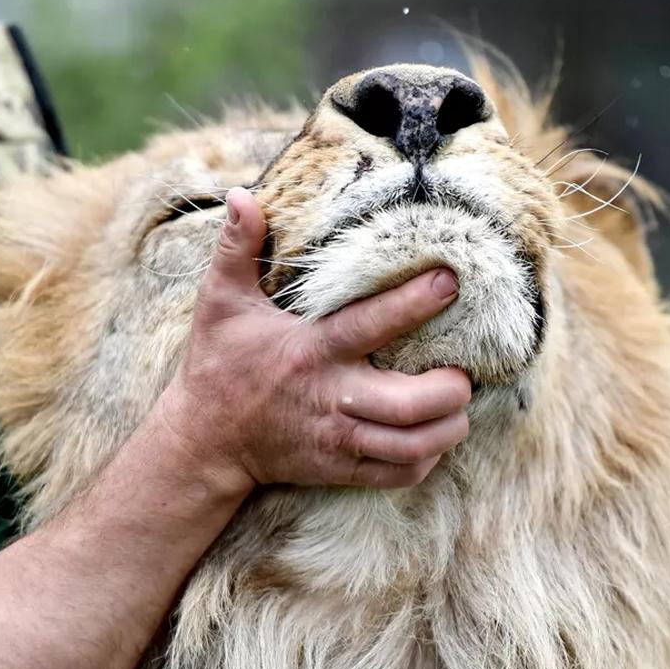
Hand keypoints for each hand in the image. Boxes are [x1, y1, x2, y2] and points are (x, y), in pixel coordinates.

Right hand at [151, 187, 470, 493]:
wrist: (204, 441)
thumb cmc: (219, 363)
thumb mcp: (220, 301)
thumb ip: (237, 248)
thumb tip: (242, 195)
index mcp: (310, 351)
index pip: (371, 325)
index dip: (414, 303)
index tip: (450, 282)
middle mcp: (331, 398)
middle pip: (409, 405)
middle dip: (450, 389)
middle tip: (465, 369)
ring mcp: (338, 439)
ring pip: (412, 446)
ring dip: (448, 427)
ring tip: (459, 402)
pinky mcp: (340, 469)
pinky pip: (399, 473)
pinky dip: (427, 457)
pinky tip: (433, 435)